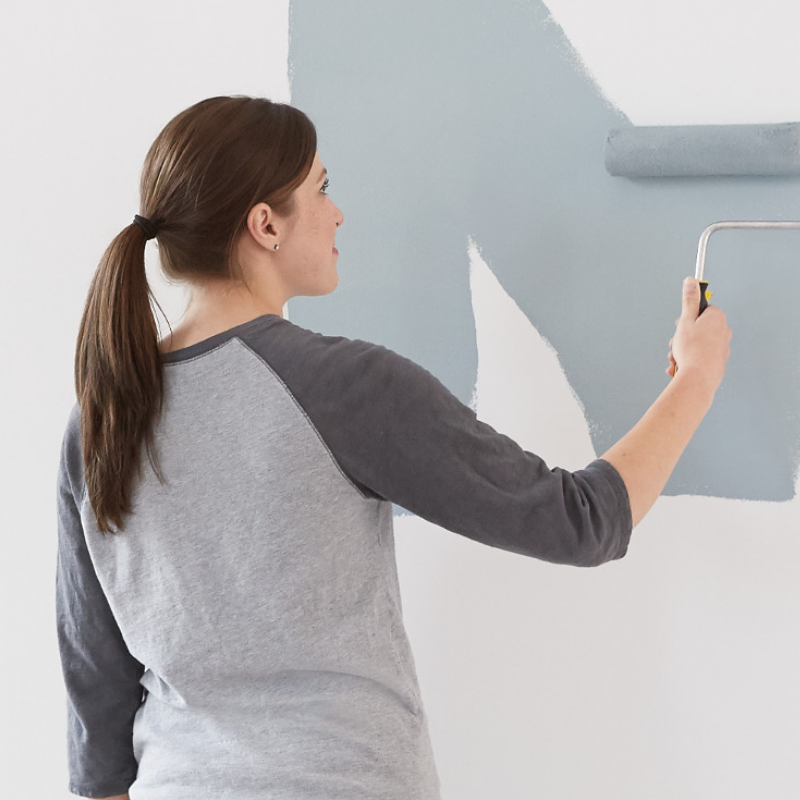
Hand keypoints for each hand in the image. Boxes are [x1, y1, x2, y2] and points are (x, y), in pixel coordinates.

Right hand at [666, 277, 730, 392]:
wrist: (698, 379)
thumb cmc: (692, 351)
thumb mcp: (685, 321)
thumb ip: (689, 301)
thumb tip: (691, 282)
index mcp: (717, 318)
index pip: (702, 310)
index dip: (687, 317)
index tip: (681, 324)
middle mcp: (723, 331)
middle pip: (699, 328)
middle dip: (682, 336)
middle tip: (676, 343)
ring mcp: (722, 348)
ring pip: (697, 344)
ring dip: (683, 350)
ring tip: (676, 358)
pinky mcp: (718, 362)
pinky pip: (700, 357)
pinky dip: (689, 361)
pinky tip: (680, 367)